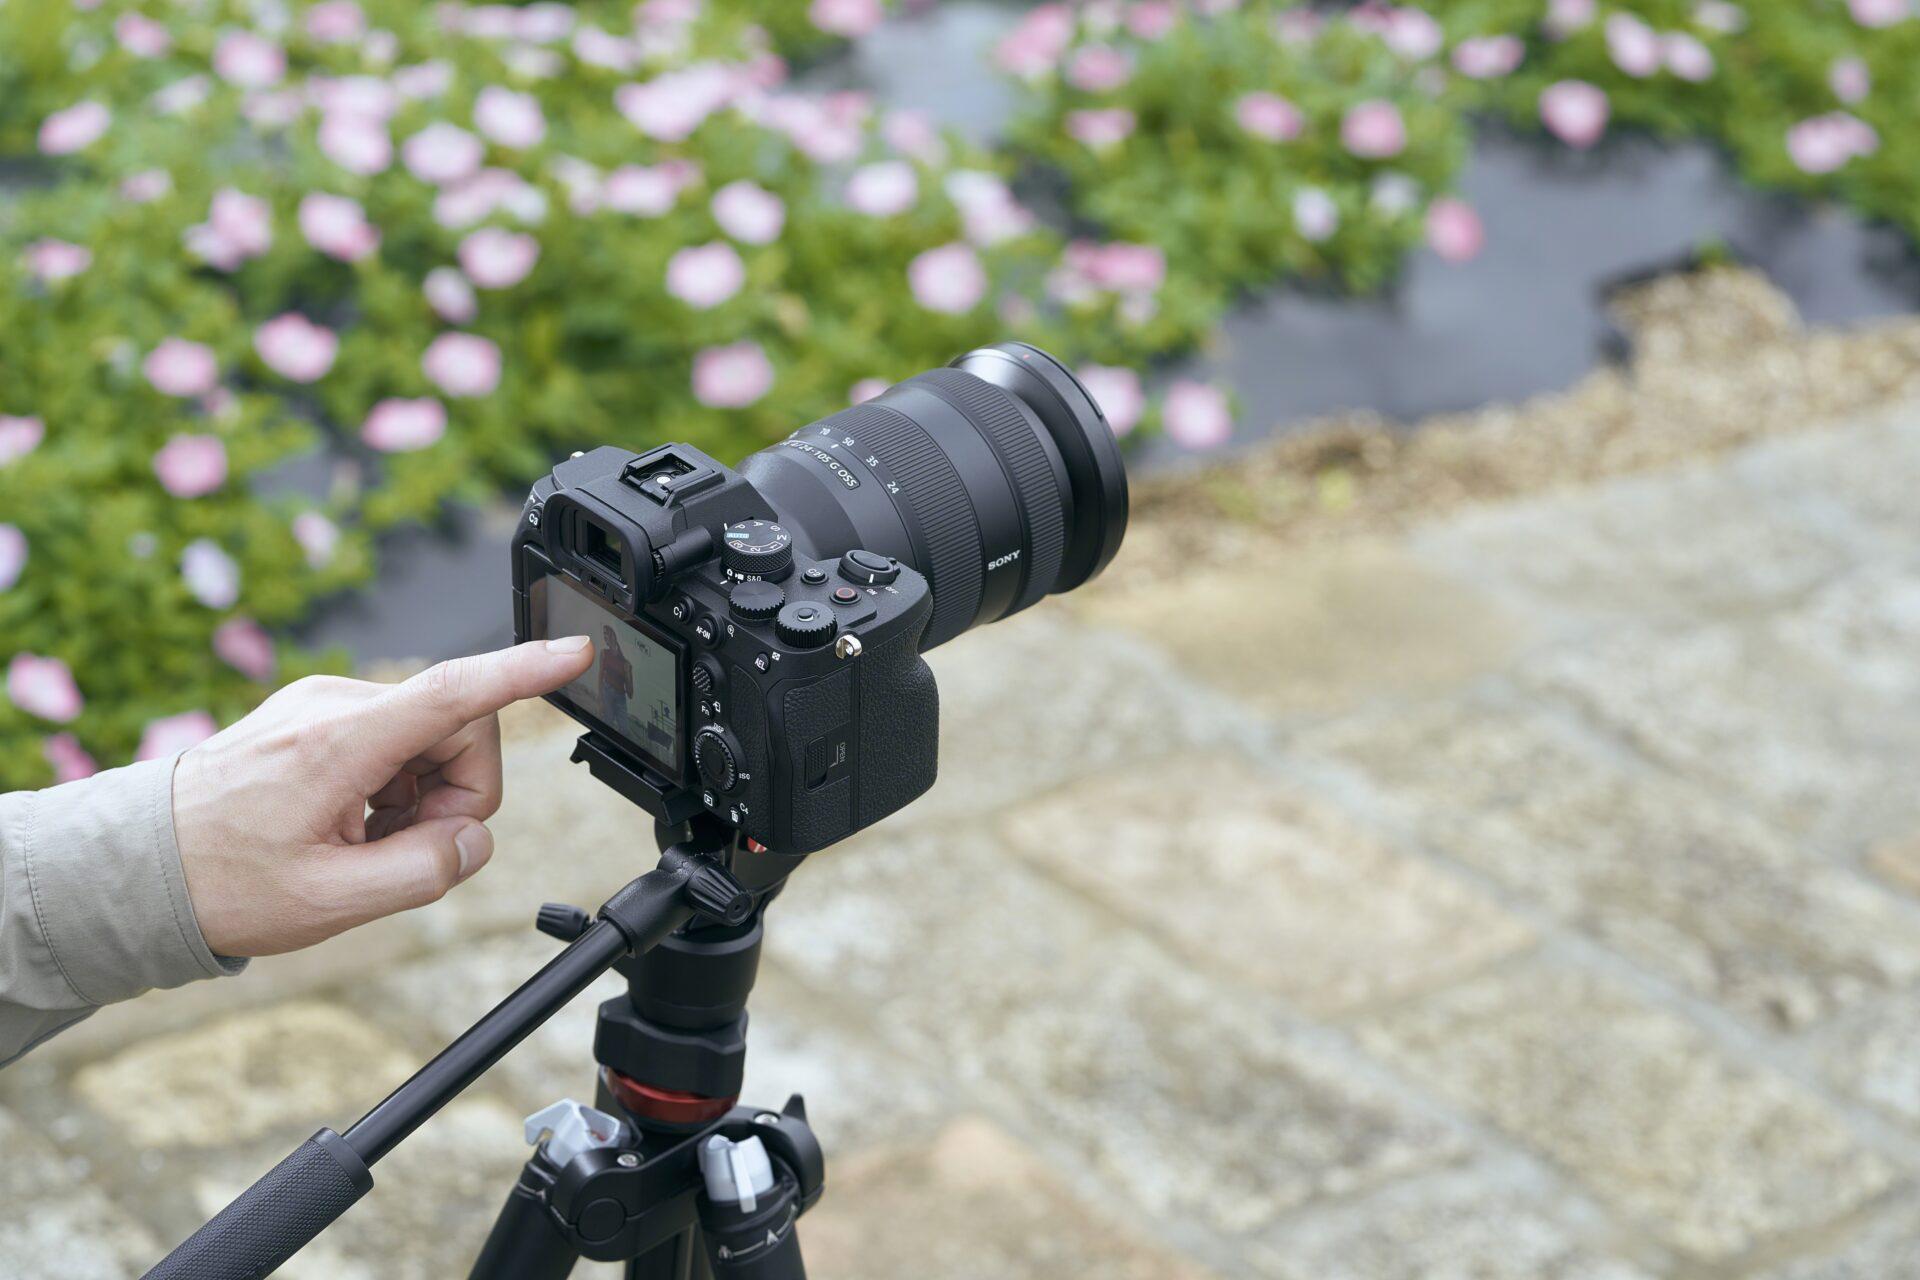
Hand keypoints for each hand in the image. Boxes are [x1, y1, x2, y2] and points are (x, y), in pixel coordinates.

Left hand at [172, 637, 592, 956]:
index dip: (525, 671)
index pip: (454, 691)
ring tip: (364, 845)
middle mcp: (334, 705)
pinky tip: (351, 826)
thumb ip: (423, 872)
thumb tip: (471, 841)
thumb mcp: (329, 903)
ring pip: (432, 739)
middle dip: (457, 797)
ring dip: (422, 799)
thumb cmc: (221, 884)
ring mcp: (324, 705)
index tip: (576, 651)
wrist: (135, 868)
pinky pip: (396, 742)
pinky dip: (395, 789)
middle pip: (458, 732)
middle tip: (403, 853)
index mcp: (340, 743)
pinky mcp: (318, 715)